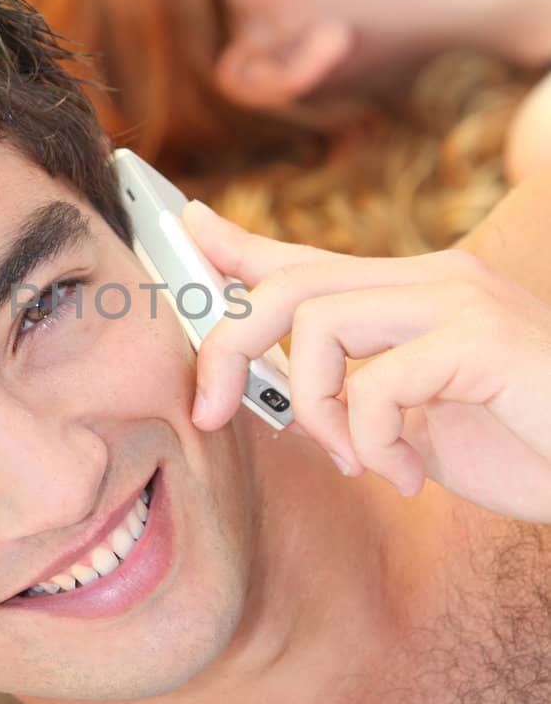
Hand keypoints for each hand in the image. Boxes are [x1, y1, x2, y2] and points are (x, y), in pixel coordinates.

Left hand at [182, 199, 550, 523]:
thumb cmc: (529, 447)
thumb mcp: (419, 423)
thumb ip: (354, 395)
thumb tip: (266, 386)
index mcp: (420, 291)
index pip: (307, 257)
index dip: (239, 246)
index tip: (186, 229)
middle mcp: (437, 278)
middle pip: (288, 284)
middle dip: (224, 346)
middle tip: (210, 410)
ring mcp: (462, 300)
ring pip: (315, 323)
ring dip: (311, 408)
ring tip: (355, 458)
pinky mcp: (483, 338)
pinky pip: (376, 381)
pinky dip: (373, 440)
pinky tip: (403, 474)